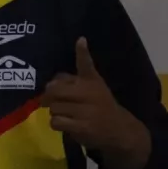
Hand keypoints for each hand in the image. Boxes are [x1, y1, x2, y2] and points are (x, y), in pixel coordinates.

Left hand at [45, 38, 149, 168]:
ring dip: (55, 111)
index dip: (82, 52)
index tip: (81, 40)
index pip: (86, 64)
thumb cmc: (101, 105)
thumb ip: (72, 81)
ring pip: (54, 107)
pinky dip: (57, 123)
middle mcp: (88, 93)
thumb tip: (51, 80)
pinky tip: (67, 123)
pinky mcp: (81, 126)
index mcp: (91, 81)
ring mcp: (85, 110)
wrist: (118, 128)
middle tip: (50, 100)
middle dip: (49, 96)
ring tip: (65, 113)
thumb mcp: (93, 88)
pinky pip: (56, 122)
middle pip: (55, 90)